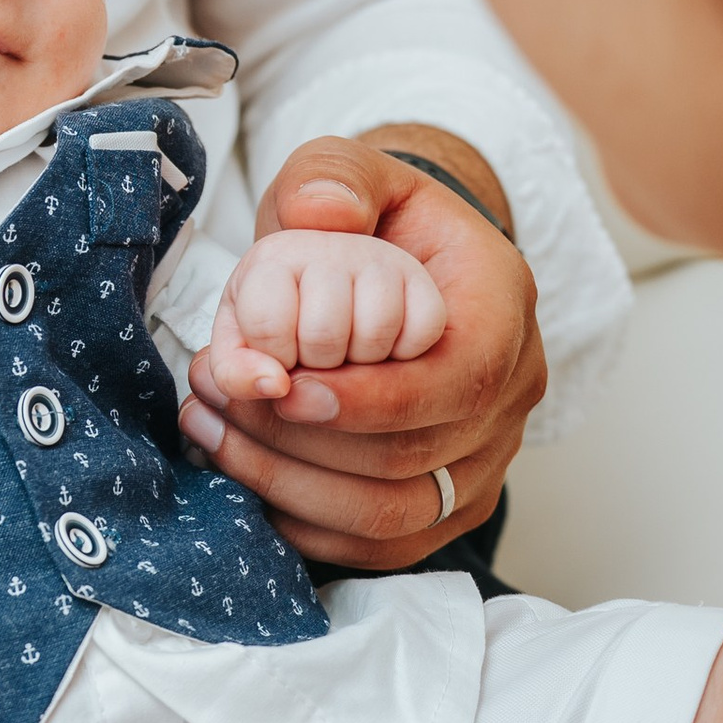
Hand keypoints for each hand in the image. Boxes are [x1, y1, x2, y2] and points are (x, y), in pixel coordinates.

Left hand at [181, 134, 544, 570]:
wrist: (405, 268)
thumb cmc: (378, 224)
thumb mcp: (354, 174)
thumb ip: (334, 180)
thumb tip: (319, 216)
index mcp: (503, 309)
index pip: (459, 381)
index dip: (370, 400)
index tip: (285, 386)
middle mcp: (511, 393)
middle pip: (413, 460)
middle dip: (300, 442)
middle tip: (214, 400)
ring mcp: (486, 460)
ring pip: (392, 516)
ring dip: (288, 485)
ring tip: (210, 429)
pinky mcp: (449, 506)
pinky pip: (379, 548)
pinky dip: (302, 523)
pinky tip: (241, 473)